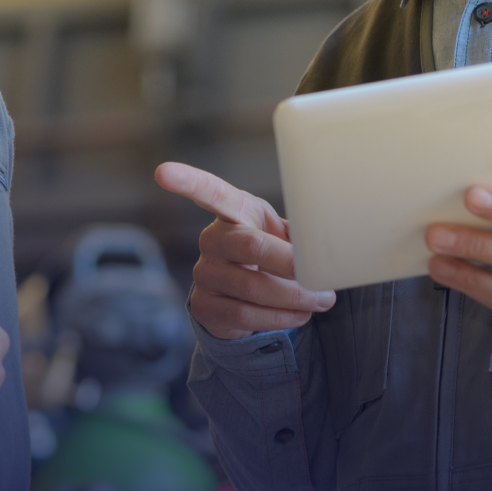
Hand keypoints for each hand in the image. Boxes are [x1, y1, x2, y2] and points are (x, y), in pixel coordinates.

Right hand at [154, 162, 335, 340]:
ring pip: (253, 288)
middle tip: (322, 279)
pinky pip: (245, 316)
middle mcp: (212, 239)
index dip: (187, 181)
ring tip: (320, 300)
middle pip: (251, 247)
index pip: (209, 192)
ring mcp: (204, 273)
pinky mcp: (203, 305)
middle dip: (292, 266)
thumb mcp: (285, 233)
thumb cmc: (272, 252)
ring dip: (295, 298)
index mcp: (232, 211)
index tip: (163, 172)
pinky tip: (300, 314)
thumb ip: (302, 235)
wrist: (249, 296)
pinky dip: (280, 318)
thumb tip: (328, 250)